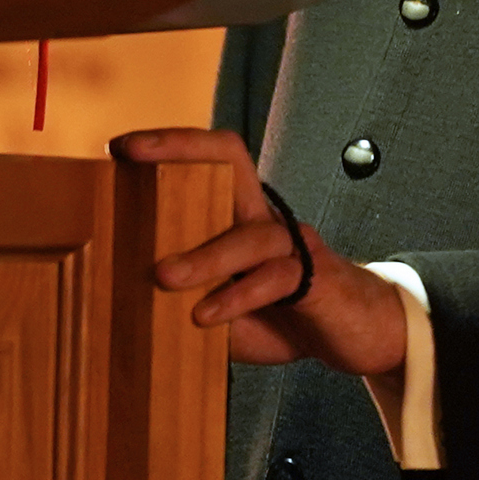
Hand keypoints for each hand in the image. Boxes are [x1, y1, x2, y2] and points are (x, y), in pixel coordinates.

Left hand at [114, 128, 408, 374]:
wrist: (358, 335)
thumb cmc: (283, 315)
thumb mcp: (223, 309)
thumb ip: (186, 298)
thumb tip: (129, 302)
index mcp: (240, 216)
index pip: (210, 160)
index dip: (170, 144)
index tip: (119, 146)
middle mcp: (265, 218)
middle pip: (230, 160)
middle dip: (178, 148)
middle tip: (129, 158)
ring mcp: (292, 244)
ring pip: (249, 235)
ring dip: (204, 257)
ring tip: (163, 276)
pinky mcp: (315, 278)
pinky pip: (274, 278)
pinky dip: (237, 297)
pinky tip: (205, 316)